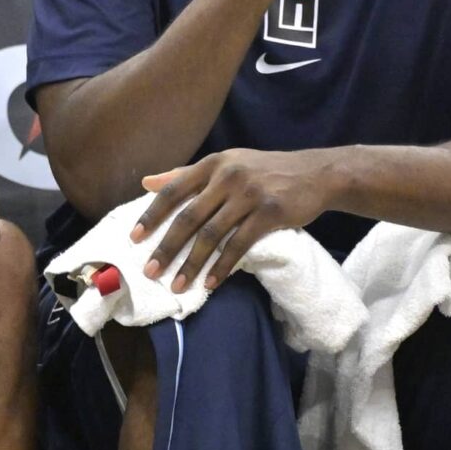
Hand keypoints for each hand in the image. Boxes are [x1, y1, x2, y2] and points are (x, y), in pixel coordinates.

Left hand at [130, 148, 338, 292]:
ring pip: (212, 235)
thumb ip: (186, 174)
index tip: (134, 238)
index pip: (174, 190)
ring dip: (192, 264)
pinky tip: (210, 283)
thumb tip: (146, 183)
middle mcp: (228, 176)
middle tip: (150, 271)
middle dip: (167, 247)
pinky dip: (222, 267)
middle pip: (189, 217)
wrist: (316, 173)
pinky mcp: (270, 213)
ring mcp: (249, 194)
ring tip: (177, 285)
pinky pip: (239, 245)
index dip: (152, 215)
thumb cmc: (265, 171)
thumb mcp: (226, 164)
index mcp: (213, 164)